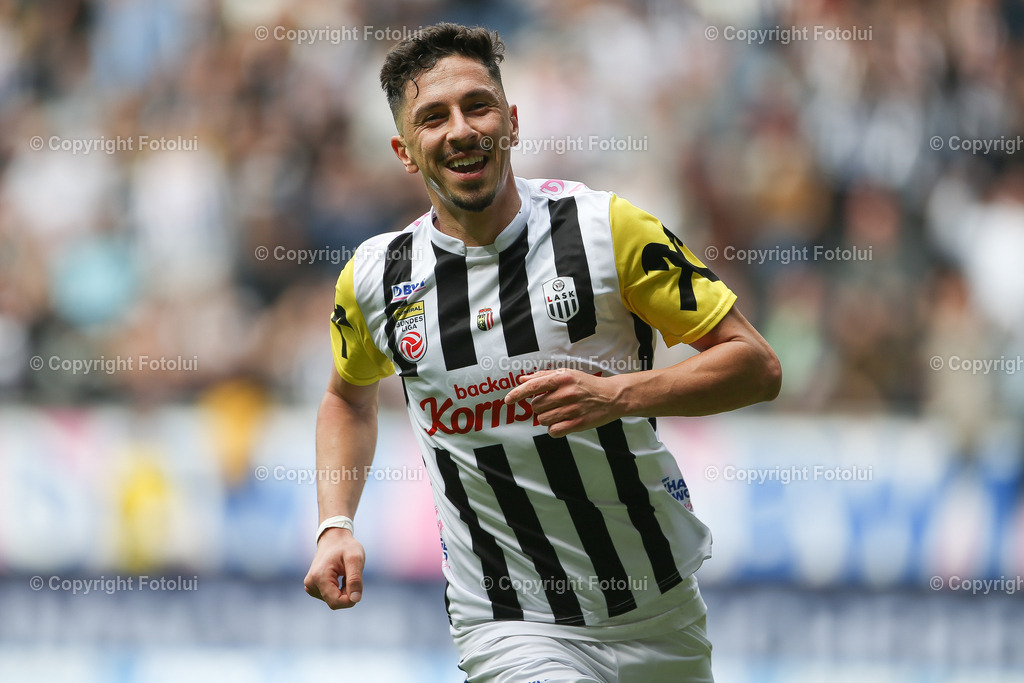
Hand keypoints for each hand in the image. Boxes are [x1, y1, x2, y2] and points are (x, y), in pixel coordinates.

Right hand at [304, 528, 364, 608]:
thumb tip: (355, 600)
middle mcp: (310, 584)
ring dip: (343, 591)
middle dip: (347, 593)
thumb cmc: (346, 547)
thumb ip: (355, 579)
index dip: (350, 599)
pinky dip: (338, 590)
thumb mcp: (355, 559)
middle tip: (350, 575)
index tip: (357, 584)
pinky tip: (338, 577)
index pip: (336, 602)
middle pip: (334, 602)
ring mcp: (309, 586)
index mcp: (319, 577)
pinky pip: (329, 596)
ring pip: (332, 600)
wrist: (333, 538)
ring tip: (343, 574)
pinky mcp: (312, 587)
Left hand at [504, 369, 622, 437]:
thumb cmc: (587, 384)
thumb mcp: (567, 374)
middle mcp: (566, 393)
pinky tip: (562, 422)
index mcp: (562, 378)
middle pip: (536, 406)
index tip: (507, 400)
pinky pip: (553, 431)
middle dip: (540, 406)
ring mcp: (572, 409)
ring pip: (542, 419)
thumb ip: (544, 376)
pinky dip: (554, 429)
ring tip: (559, 412)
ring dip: (546, 418)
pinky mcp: (578, 423)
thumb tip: (522, 379)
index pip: (533, 386)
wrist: (612, 397)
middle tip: (553, 403)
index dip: (517, 393)